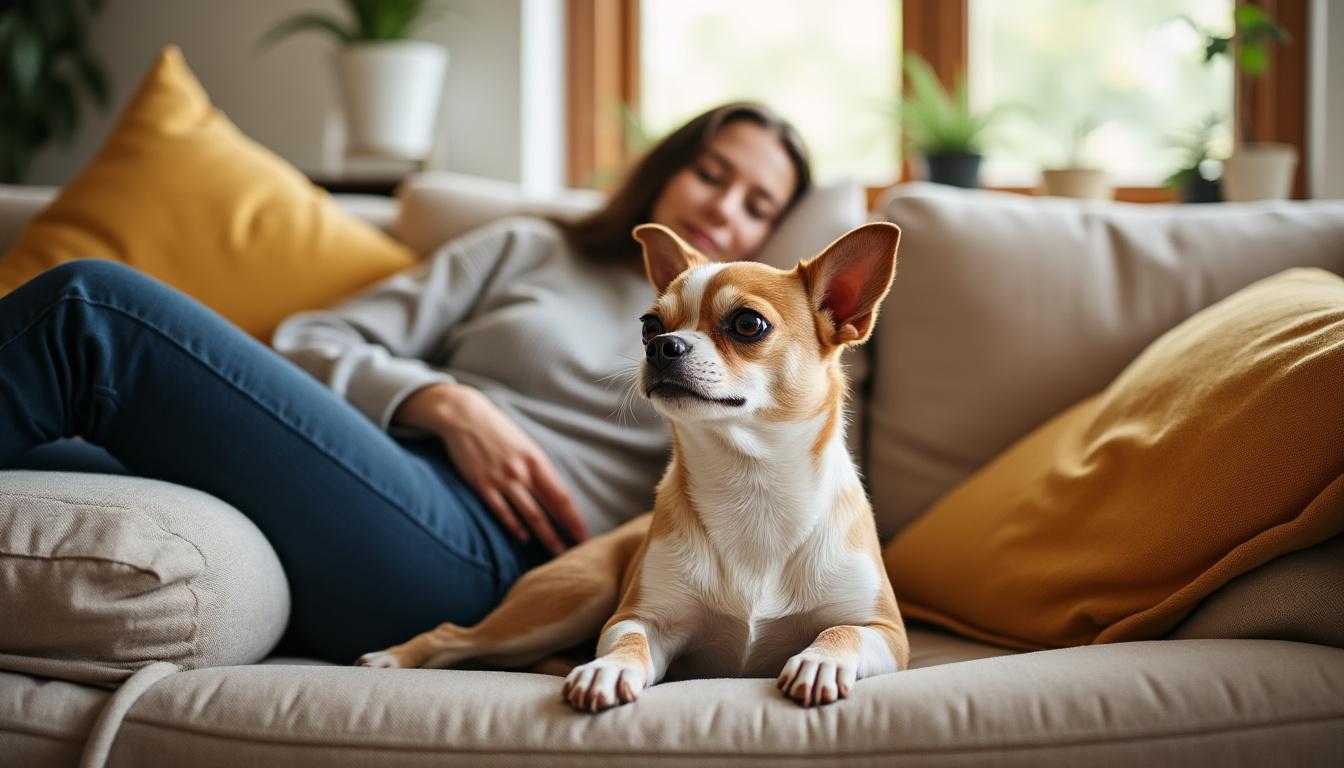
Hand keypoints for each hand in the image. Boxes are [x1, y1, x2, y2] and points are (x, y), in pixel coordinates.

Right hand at [394, 383, 588, 554]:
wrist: (464, 417)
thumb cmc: (498, 430)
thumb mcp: (525, 444)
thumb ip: (538, 467)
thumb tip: (554, 491)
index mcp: (536, 459)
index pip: (561, 494)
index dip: (574, 516)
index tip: (584, 532)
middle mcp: (521, 471)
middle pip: (548, 508)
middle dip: (564, 531)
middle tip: (576, 549)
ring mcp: (501, 479)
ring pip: (528, 513)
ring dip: (544, 535)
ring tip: (555, 551)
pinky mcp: (482, 485)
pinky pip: (501, 511)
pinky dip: (514, 526)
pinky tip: (523, 538)